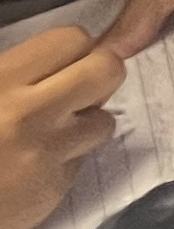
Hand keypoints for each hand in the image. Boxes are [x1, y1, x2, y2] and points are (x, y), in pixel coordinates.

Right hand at [0, 21, 122, 228]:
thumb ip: (10, 73)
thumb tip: (55, 59)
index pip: (71, 39)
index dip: (72, 48)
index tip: (60, 62)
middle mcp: (28, 113)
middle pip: (107, 71)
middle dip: (97, 76)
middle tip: (74, 89)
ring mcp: (45, 154)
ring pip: (104, 121)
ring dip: (85, 124)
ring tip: (49, 132)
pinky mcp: (53, 189)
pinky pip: (80, 161)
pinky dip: (63, 159)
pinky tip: (30, 166)